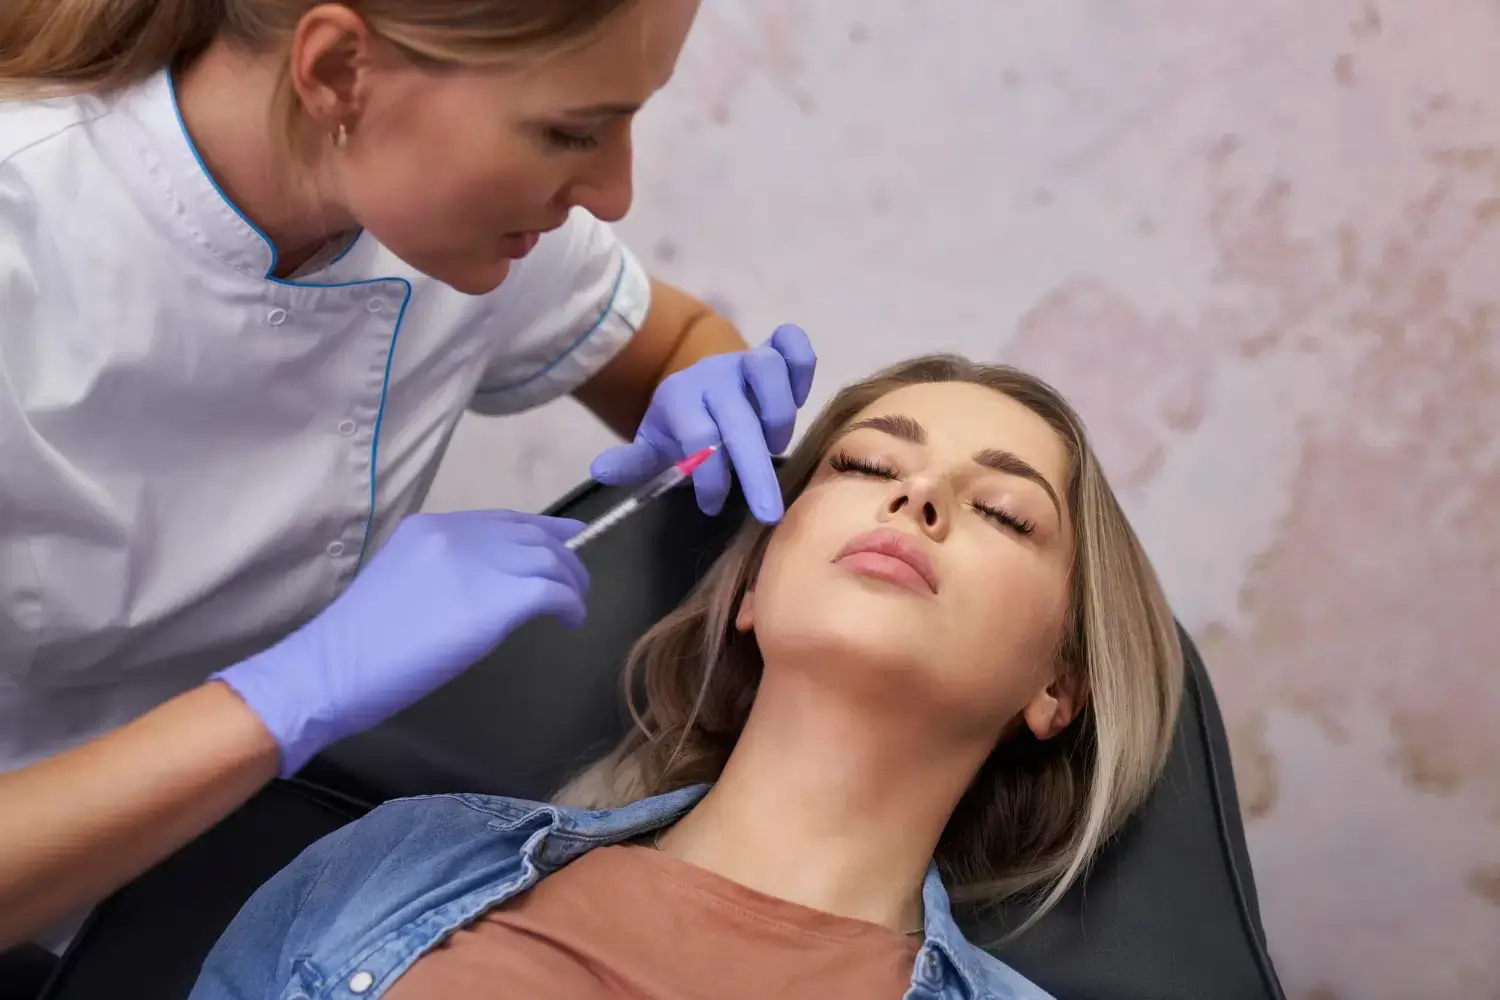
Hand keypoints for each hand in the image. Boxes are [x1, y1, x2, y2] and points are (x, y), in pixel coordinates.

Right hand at [214, 510, 589, 776]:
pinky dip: (570, 605)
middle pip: (532, 534)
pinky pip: (553, 592)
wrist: (334, 667)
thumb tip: (484, 585)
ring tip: (575, 605)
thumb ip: (443, 572)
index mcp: (430, 528)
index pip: (501, 519)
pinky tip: (569, 621)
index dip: (542, 528)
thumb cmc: (359, 643)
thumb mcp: (402, 583)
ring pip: (549, 559)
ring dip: (571, 582)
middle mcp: (457, 535)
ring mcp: (477, 564)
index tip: (566, 539)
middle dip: (563, 556)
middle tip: (577, 581)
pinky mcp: (496, 600)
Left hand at [589, 324, 816, 522]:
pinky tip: (799, 399)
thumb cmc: (682, 426)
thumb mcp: (654, 446)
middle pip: (739, 419)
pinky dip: (802, 368)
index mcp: (680, 398)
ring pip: (768, 370)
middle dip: (755, 472)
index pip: (699, 438)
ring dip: (779, 417)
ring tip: (774, 446)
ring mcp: (744, 360)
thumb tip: (601, 470)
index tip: (711, 506)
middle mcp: (713, 375)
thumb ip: (633, 461)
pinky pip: (794, 345)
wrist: (701, 386)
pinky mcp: (773, 351)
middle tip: (769, 513)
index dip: (710, 478)